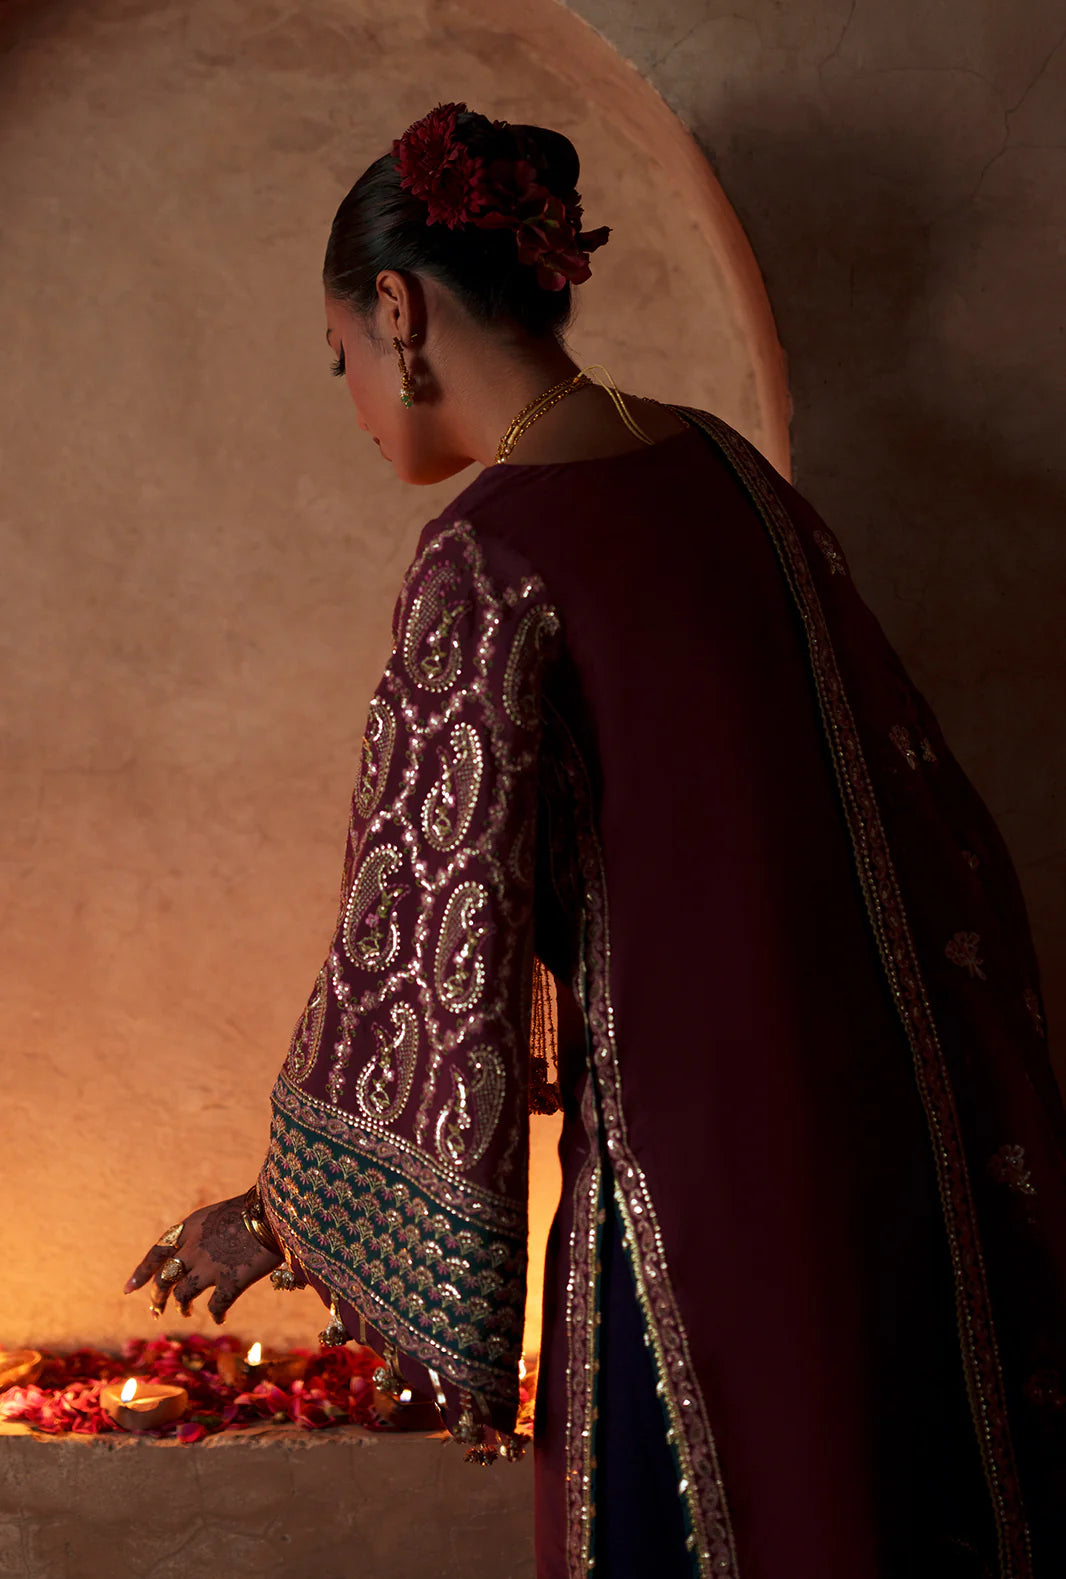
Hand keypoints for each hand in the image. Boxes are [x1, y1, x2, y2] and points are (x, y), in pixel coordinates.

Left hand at [124, 1193, 282, 1323]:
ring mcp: (209, 1267)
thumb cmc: (255, 1207)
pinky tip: (219, 1318)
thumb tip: (197, 1254)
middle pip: (164, 1279)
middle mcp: (193, 1248)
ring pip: (183, 1295)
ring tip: (184, 1312)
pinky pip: (215, 1307)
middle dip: (157, 1297)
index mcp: (190, 1227)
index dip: (141, 1273)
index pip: (156, 1253)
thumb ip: (204, 1235)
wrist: (278, 1210)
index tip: (128, 1290)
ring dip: (181, 1306)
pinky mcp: (230, 1282)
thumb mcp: (220, 1214)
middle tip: (156, 1310)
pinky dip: (215, 1314)